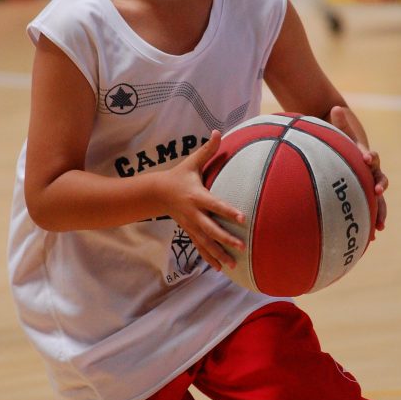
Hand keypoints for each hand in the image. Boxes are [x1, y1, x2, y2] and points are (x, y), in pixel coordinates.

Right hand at [163, 130, 245, 270]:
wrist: (157, 193)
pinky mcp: (189, 231)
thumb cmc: (179, 175)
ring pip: (206, 242)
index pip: (215, 204)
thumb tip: (218, 131)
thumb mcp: (192, 162)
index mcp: (196, 196)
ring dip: (219, 253)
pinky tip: (221, 268)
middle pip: (211, 228)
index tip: (243, 218)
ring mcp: (190, 225)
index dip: (228, 211)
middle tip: (241, 245)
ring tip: (233, 264)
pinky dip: (210, 258)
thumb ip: (208, 150)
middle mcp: (194, 213)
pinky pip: (200, 247)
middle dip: (225, 238)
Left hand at [330, 106, 387, 231]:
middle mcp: (371, 173)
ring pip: (378, 200)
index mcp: (366, 157)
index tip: (365, 158)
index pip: (370, 156)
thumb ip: (340, 123)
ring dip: (380, 211)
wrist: (349, 153)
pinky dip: (371, 223)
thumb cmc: (343, 143)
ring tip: (379, 226)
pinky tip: (370, 239)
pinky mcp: (365, 197)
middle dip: (379, 187)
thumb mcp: (340, 133)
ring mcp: (369, 186)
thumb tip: (335, 106)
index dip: (369, 157)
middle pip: (379, 180)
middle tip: (376, 192)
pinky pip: (370, 211)